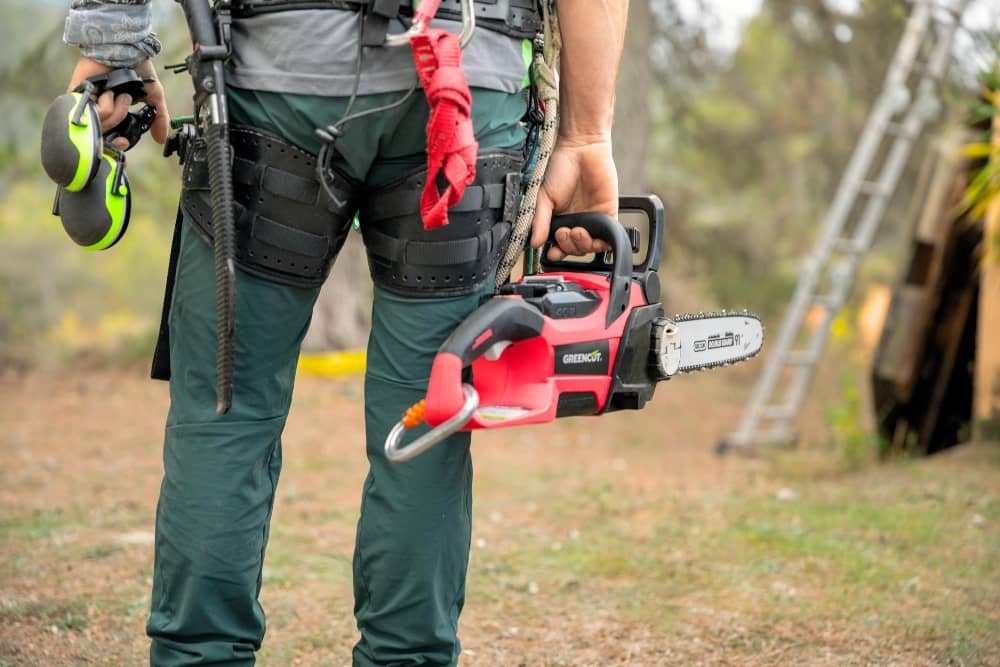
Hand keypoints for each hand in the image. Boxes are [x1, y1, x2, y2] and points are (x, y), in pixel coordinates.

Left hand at [67, 56, 170, 149]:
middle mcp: (98, 110)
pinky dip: (105, 106)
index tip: (125, 142)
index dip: (117, 145)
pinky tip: (107, 93)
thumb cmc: (137, 68)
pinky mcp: (76, 96)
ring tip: (117, 94)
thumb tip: (161, 138)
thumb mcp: (153, 97)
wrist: (125, 51)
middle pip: (104, 135)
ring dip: (115, 111)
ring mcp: (86, 104)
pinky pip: (91, 115)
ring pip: (100, 125)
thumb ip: (158, 118)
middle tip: (125, 107)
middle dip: (119, 122)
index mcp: (113, 112)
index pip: (110, 139)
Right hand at [530, 137, 619, 260]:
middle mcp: (576, 221)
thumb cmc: (559, 167)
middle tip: (562, 233)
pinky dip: (604, 242)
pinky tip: (596, 239)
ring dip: (582, 245)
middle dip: (568, 247)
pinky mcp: (609, 213)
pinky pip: (609, 235)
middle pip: (575, 249)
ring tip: (576, 232)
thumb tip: (534, 243)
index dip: (557, 253)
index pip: (559, 245)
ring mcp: (593, 218)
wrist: (582, 148)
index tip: (552, 253)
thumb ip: (540, 220)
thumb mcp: (543, 196)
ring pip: (590, 246)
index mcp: (559, 220)